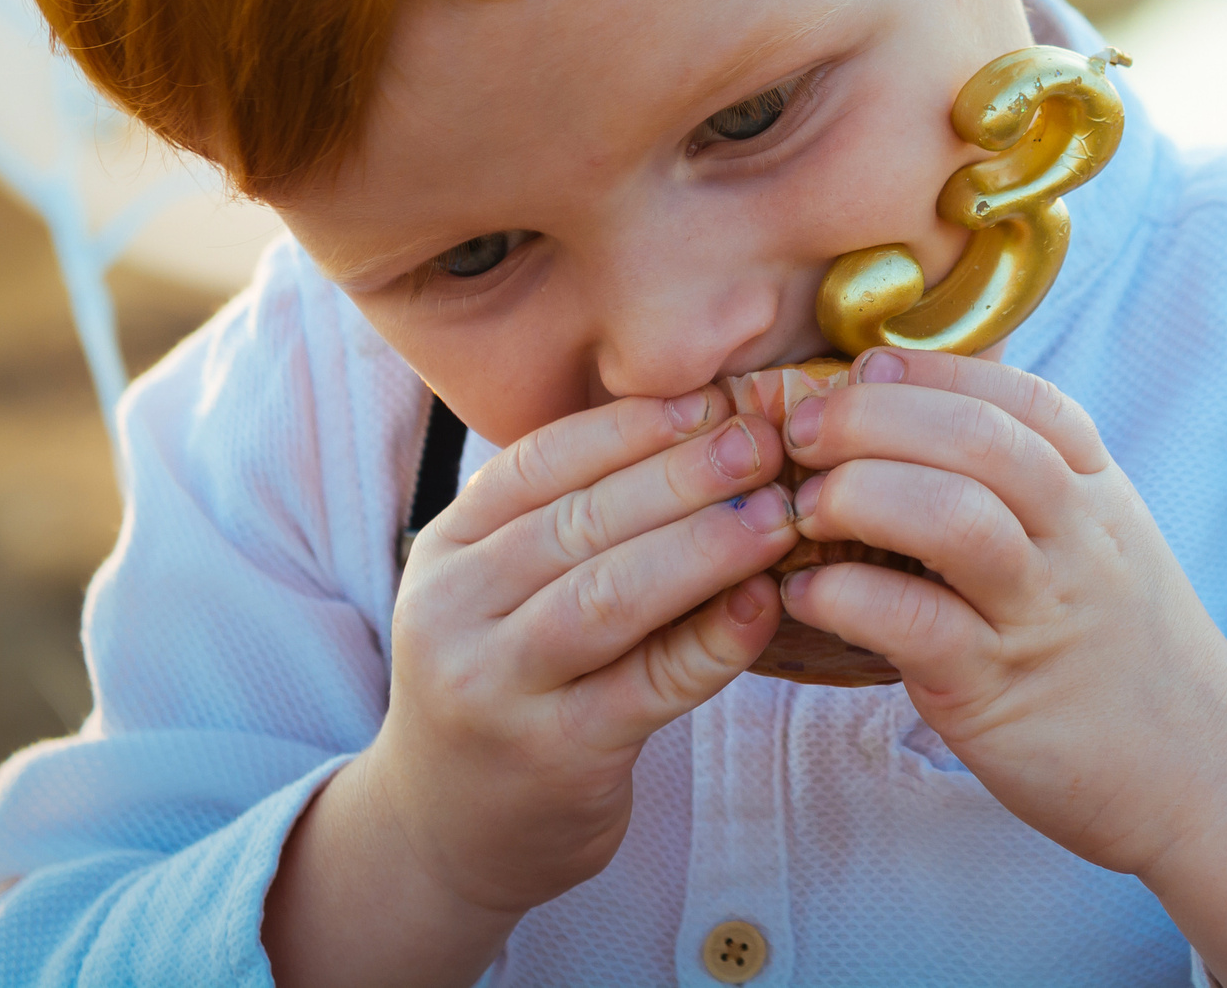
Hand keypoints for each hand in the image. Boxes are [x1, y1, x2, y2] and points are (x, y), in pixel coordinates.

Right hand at [265, 384, 797, 987]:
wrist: (447, 827)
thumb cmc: (511, 679)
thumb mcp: (508, 588)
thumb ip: (582, 520)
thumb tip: (713, 428)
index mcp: (449, 546)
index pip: (542, 461)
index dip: (636, 426)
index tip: (718, 399)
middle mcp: (454, 610)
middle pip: (581, 522)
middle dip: (684, 473)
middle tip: (766, 442)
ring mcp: (496, 686)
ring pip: (609, 596)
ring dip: (704, 546)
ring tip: (779, 513)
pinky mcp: (553, 754)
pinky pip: (646, 686)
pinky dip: (712, 641)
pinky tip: (764, 605)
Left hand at [777, 351, 1226, 987]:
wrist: (1199, 771)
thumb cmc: (1124, 648)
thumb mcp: (1102, 539)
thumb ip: (1034, 475)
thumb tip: (931, 400)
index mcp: (1097, 490)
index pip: (1020, 396)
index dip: (930, 369)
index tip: (864, 365)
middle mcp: (1075, 539)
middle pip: (980, 439)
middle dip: (875, 416)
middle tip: (803, 431)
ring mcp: (1040, 614)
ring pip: (954, 520)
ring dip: (861, 495)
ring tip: (803, 506)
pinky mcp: (998, 692)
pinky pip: (918, 626)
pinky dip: (848, 597)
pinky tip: (807, 592)